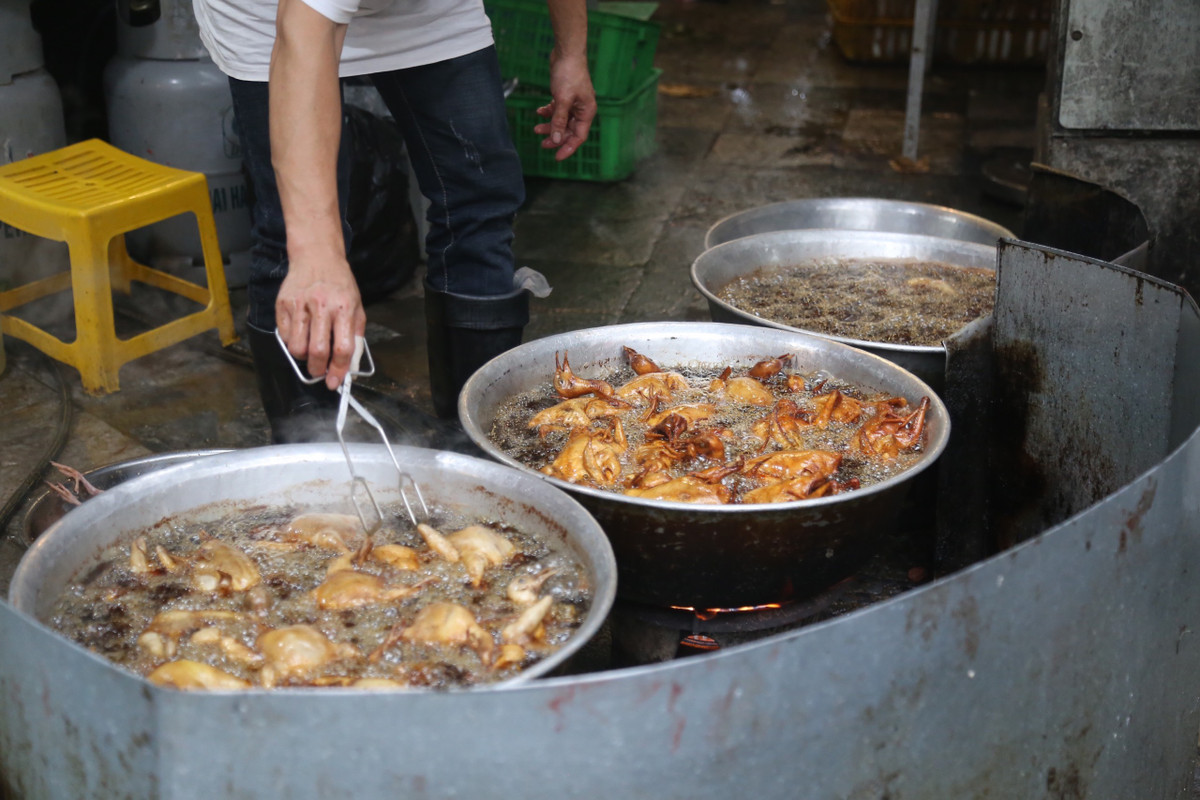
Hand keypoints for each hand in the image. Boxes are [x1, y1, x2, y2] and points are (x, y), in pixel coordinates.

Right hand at [275, 255, 365, 390]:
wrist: (317, 256)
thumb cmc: (340, 284)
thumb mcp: (357, 307)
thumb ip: (355, 337)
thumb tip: (349, 367)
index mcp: (344, 308)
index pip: (342, 348)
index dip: (338, 371)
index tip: (335, 382)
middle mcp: (321, 306)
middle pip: (316, 351)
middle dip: (317, 370)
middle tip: (319, 372)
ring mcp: (299, 304)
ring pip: (296, 347)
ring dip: (303, 358)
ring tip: (309, 352)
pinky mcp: (283, 303)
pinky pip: (284, 335)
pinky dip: (291, 342)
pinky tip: (300, 335)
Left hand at [534, 51, 595, 160]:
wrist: (566, 52)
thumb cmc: (569, 74)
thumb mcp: (562, 100)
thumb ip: (559, 121)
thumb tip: (556, 140)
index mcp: (587, 112)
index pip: (578, 137)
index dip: (568, 148)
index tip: (557, 157)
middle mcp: (581, 110)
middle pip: (569, 130)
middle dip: (555, 137)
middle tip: (542, 144)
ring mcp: (573, 103)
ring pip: (561, 121)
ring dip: (549, 126)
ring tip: (536, 129)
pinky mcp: (564, 96)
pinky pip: (557, 110)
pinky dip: (548, 112)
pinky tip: (539, 112)